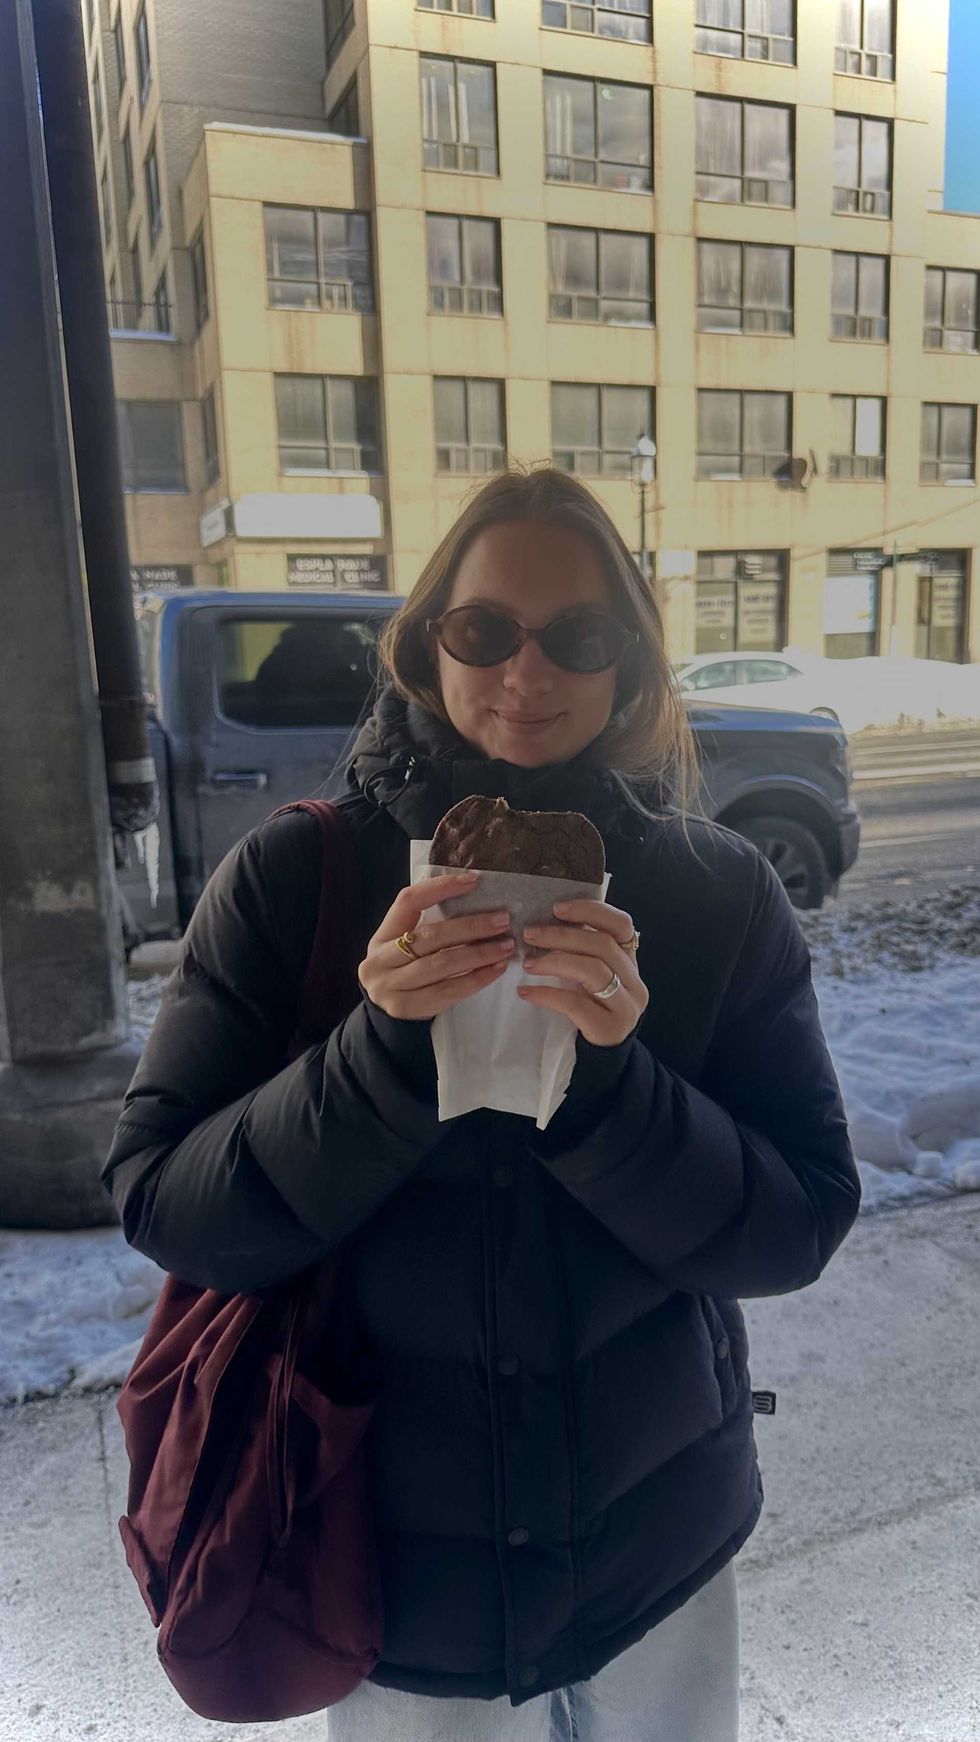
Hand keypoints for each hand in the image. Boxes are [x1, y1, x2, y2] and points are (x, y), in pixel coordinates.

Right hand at [358, 872, 517, 1020]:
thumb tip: (479, 904)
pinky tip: (497, 969)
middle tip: (503, 920)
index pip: (409, 901)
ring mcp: (390, 985)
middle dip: (471, 926)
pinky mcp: (406, 1007)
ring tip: (506, 946)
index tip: (474, 881)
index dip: (440, 887)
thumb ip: (430, 930)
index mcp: (382, 935)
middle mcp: (381, 959)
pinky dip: (476, 979)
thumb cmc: (405, 976)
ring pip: (441, 963)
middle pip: (431, 935)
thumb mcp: (404, 949)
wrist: (385, 1022)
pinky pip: (448, 990)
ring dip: (479, 953)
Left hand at [516, 899, 647, 1046]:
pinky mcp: (609, 1028)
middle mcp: (634, 981)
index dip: (591, 911)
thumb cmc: (593, 1009)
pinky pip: (576, 1004)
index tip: (556, 908)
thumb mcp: (594, 977)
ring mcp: (626, 1006)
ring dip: (555, 961)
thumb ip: (583, 952)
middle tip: (529, 934)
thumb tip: (543, 921)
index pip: (621, 924)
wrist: (605, 1058)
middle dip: (561, 936)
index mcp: (630, 960)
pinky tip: (526, 993)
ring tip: (527, 963)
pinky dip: (548, 995)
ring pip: (593, 970)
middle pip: (602, 945)